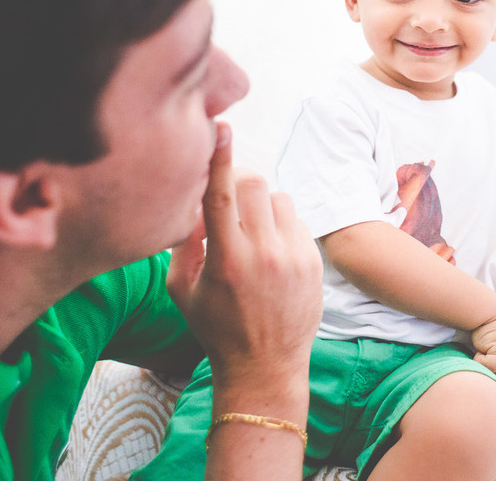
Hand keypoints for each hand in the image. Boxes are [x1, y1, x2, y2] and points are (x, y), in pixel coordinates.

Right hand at [167, 122, 322, 385]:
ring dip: (262, 204)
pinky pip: (296, 220)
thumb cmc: (215, 327)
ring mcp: (294, 256)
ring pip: (279, 198)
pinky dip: (280, 224)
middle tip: (229, 197)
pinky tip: (270, 250)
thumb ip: (182, 243)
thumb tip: (191, 203)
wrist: (265, 365)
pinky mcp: (313, 260)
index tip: (221, 128)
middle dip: (240, 182)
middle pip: (256, 183)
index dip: (220, 158)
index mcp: (227, 258)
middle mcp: (264, 253)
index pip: (223, 194)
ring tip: (250, 231)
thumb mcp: (181, 290)